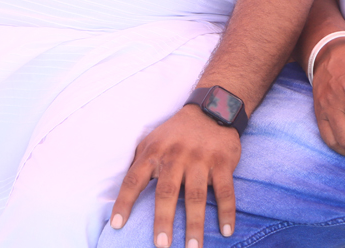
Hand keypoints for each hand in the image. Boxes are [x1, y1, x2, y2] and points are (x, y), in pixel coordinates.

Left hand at [111, 105, 240, 247]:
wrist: (212, 109)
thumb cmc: (176, 132)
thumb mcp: (152, 141)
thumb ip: (139, 164)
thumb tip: (121, 194)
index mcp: (154, 152)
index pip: (134, 180)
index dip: (124, 202)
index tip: (117, 225)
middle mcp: (176, 156)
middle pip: (167, 192)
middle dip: (163, 220)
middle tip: (162, 245)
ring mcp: (201, 159)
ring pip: (197, 196)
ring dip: (194, 224)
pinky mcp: (223, 162)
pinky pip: (226, 191)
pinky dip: (227, 212)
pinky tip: (226, 231)